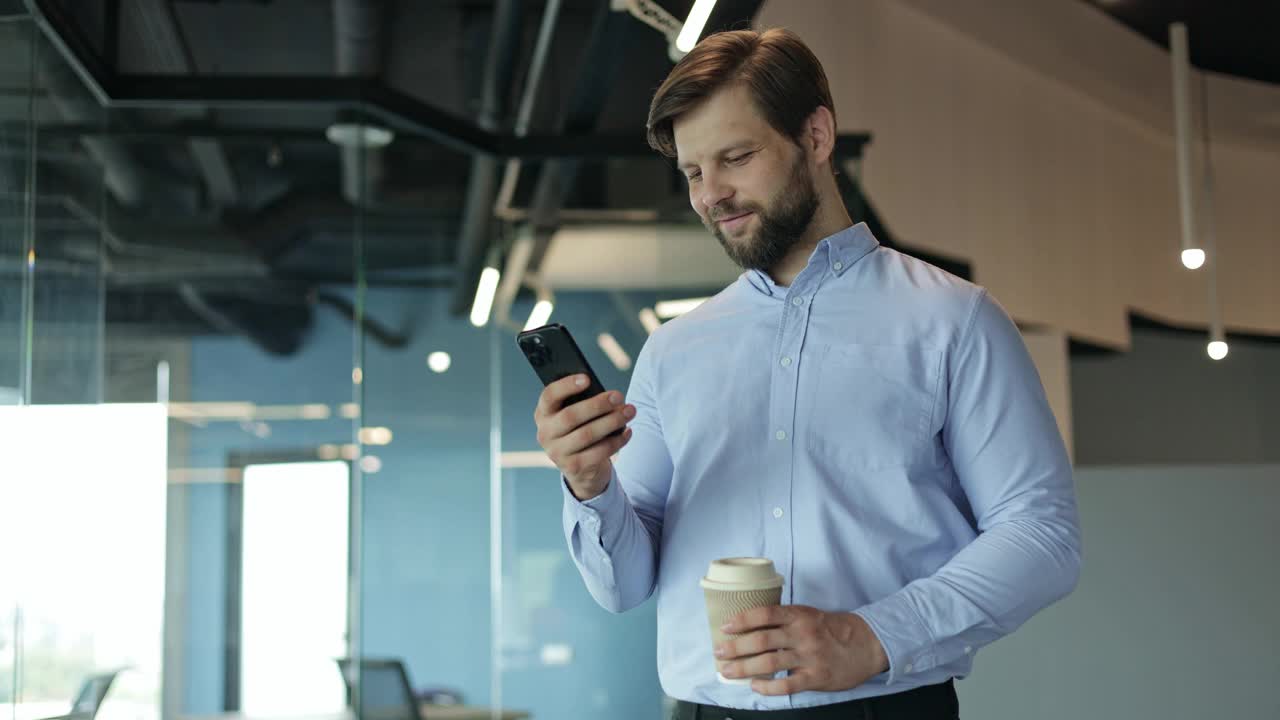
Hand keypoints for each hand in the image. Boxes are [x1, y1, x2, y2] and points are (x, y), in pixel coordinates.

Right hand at [533, 374, 634, 499]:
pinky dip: (616, 441)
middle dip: (597, 405)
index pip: (549, 396)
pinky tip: (628, 431)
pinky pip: (598, 452)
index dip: (566, 386)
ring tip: (630, 411)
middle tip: (618, 396)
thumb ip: (582, 403)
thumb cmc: (580, 430)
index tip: (587, 378)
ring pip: (587, 434)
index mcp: (543, 414)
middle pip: (571, 416)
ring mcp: (557, 453)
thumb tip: (609, 397)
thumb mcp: (576, 416)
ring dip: (612, 421)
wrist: (580, 468)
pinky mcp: (573, 467)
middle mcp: (545, 433)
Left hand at [714, 605, 888, 695]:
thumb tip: (751, 626)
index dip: (742, 620)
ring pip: (769, 663)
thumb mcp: (808, 615)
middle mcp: (802, 634)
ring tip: (728, 671)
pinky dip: (768, 687)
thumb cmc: (831, 629)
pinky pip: (786, 684)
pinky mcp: (815, 677)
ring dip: (744, 668)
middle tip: (719, 652)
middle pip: (761, 640)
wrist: (866, 644)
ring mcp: (809, 656)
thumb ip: (784, 620)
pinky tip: (756, 686)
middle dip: (735, 647)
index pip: (764, 614)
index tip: (725, 627)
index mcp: (799, 615)